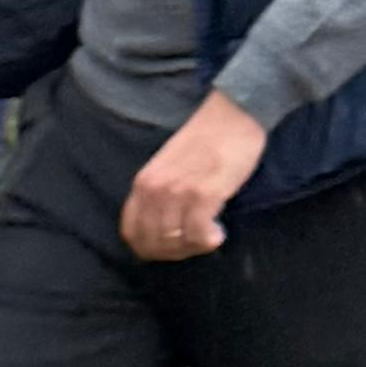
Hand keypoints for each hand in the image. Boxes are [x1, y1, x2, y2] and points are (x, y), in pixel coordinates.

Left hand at [120, 90, 267, 263]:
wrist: (233, 115)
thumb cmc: (205, 141)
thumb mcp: (167, 168)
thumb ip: (158, 195)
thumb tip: (162, 232)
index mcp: (142, 184)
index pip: (132, 233)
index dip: (149, 247)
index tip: (171, 244)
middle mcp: (155, 190)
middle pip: (153, 243)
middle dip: (174, 251)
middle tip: (194, 242)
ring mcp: (177, 193)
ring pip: (175, 242)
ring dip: (193, 247)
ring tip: (207, 236)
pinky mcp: (203, 194)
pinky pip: (198, 235)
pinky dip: (208, 240)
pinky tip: (218, 233)